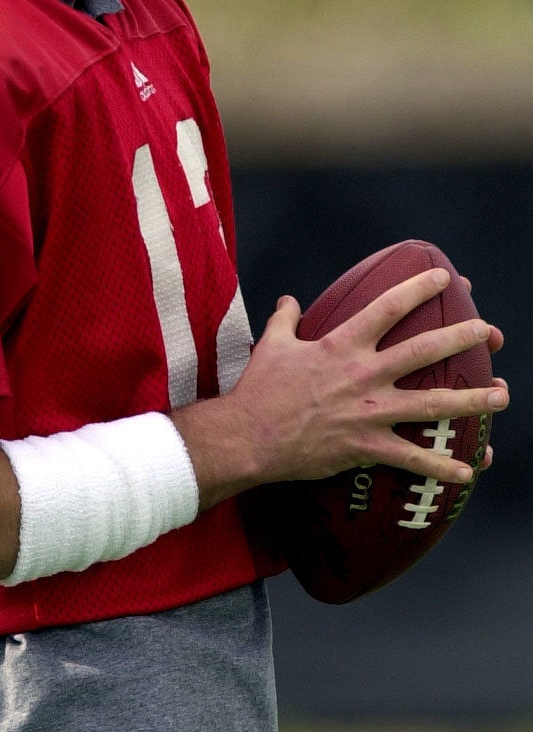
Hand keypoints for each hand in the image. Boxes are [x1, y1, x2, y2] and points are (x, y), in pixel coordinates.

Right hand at [175, 268, 508, 511]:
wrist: (248, 436)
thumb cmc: (260, 388)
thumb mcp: (272, 344)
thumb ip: (285, 319)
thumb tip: (289, 300)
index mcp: (341, 344)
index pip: (388, 307)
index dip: (418, 288)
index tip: (443, 278)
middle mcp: (362, 374)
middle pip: (423, 351)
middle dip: (460, 339)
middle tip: (489, 332)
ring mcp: (367, 411)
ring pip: (430, 404)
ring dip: (471, 401)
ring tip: (502, 396)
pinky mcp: (365, 446)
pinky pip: (410, 458)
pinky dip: (440, 466)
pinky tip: (468, 471)